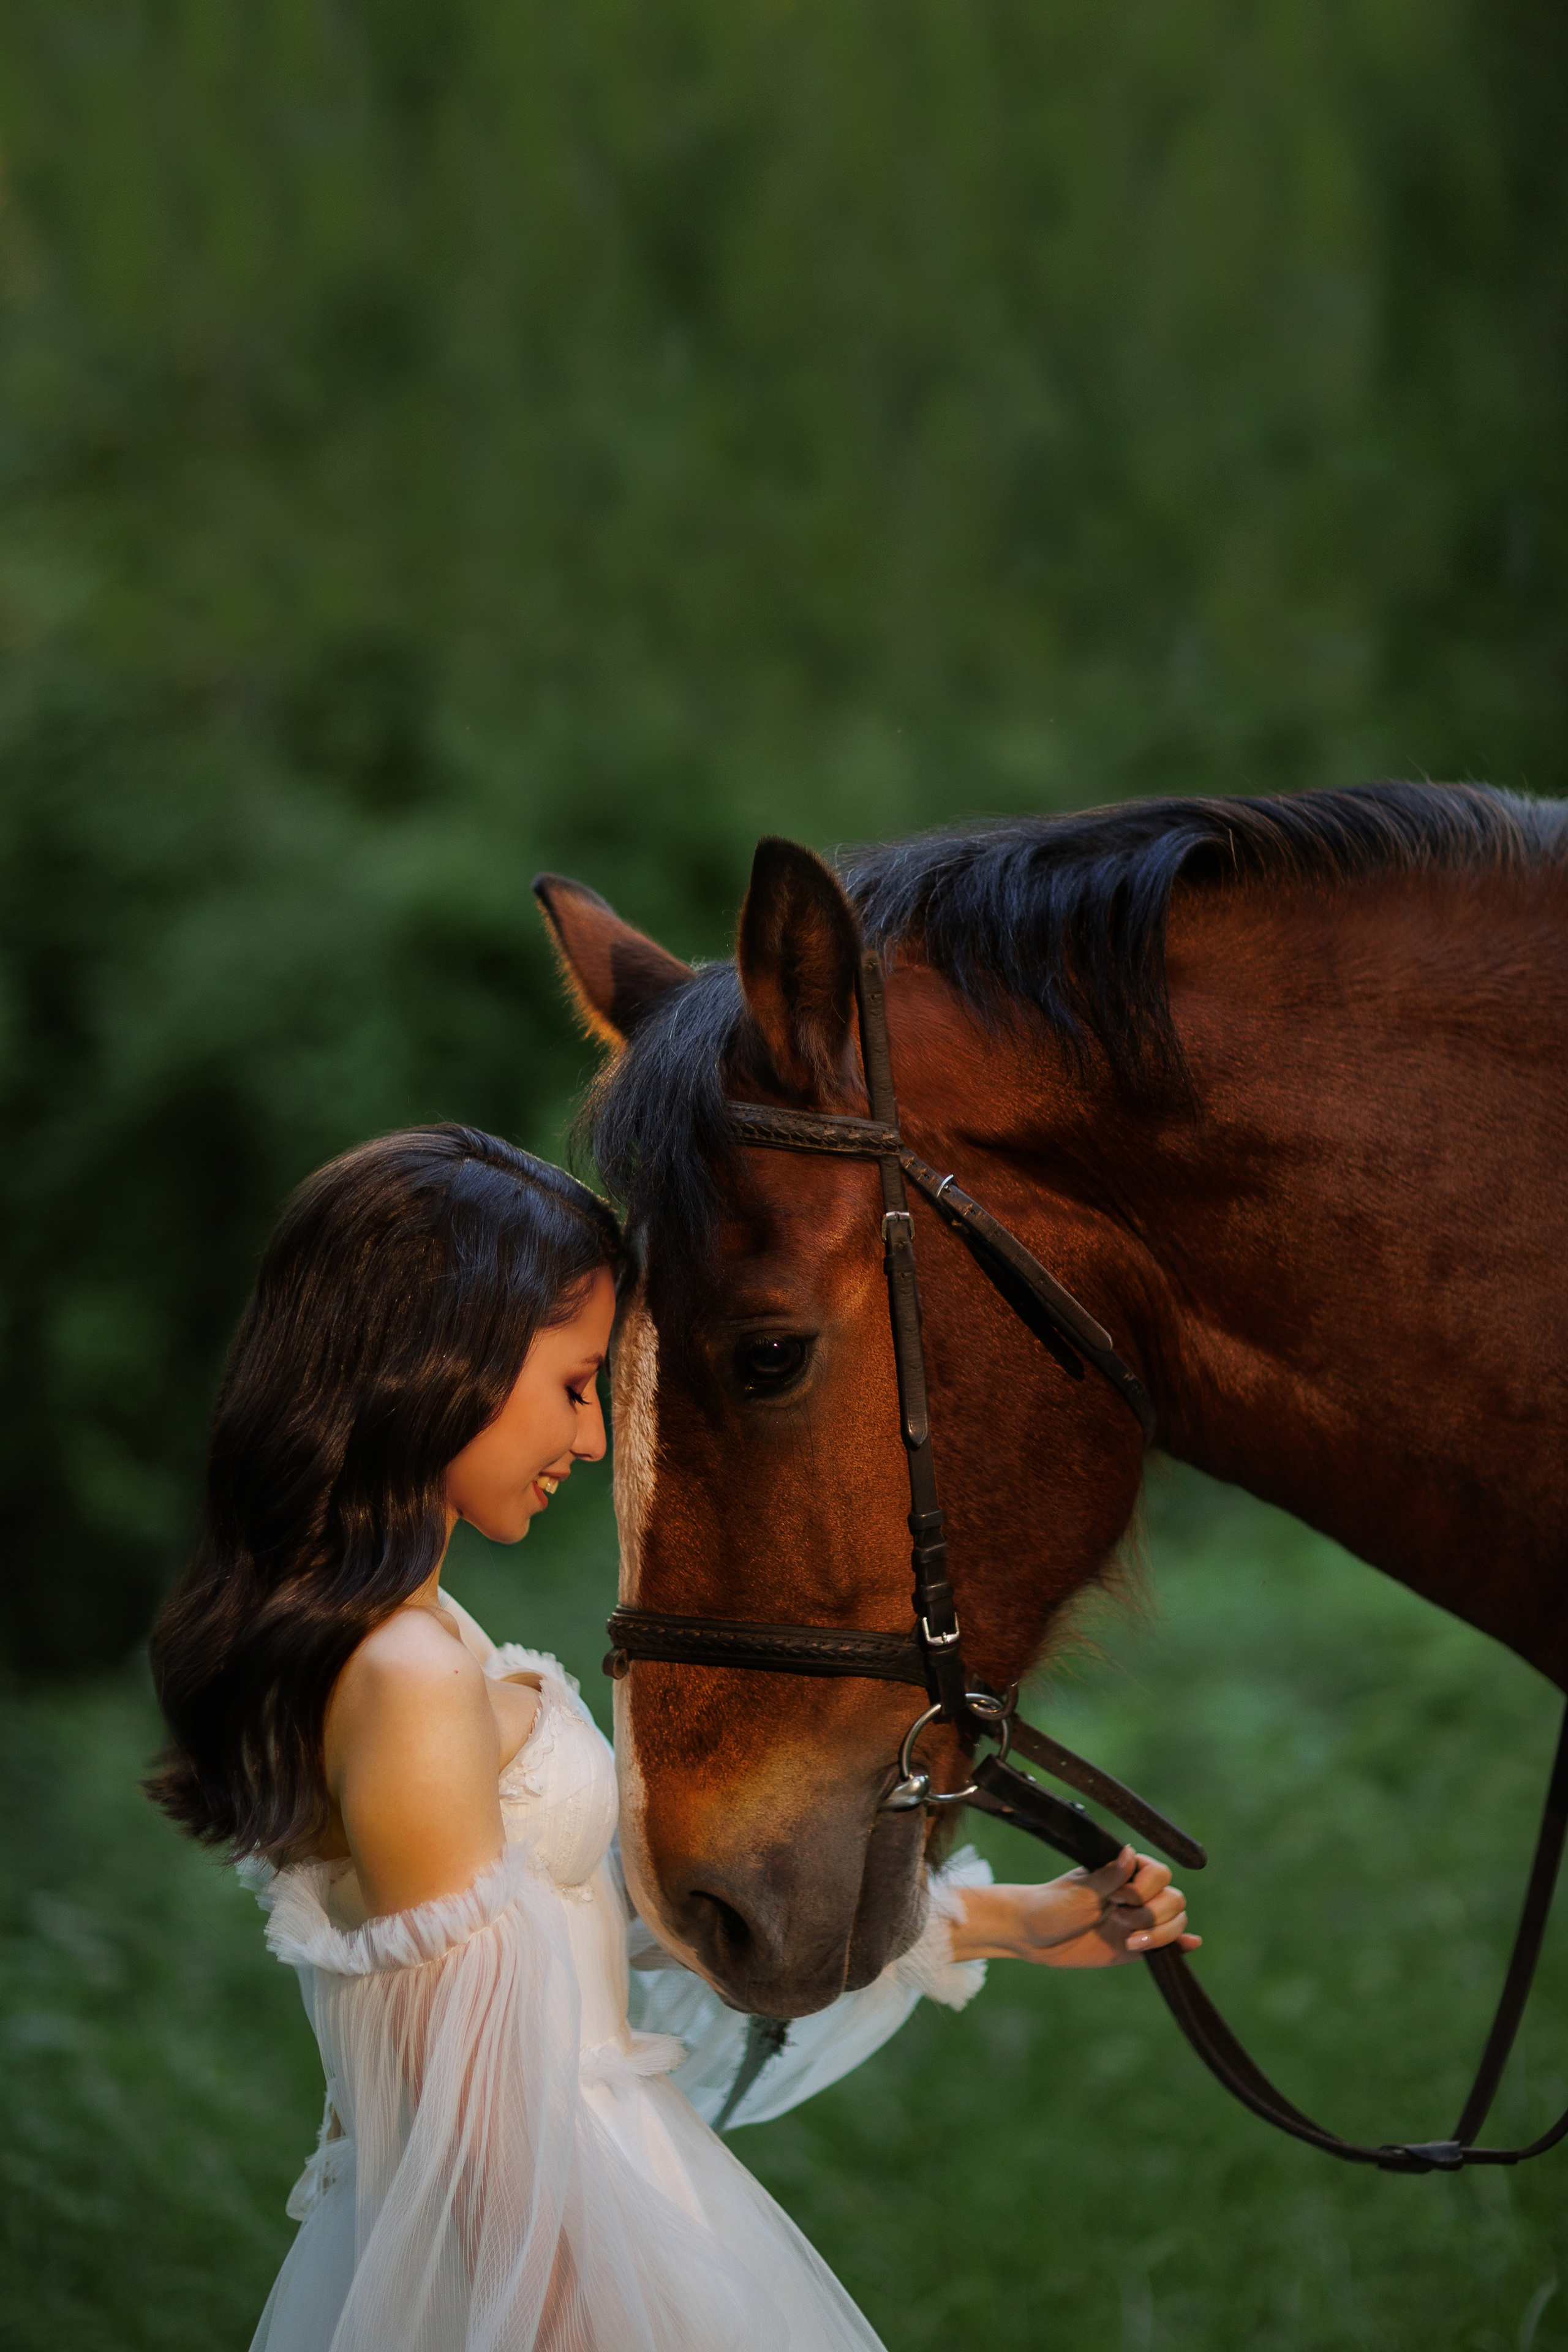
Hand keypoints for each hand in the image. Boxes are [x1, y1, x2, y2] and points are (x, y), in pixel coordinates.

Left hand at [948, 1847, 1200, 1969]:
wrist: (1033, 1936)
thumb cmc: (1051, 1906)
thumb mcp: (1079, 1892)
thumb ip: (1109, 1877)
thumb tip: (1130, 1852)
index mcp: (1124, 1873)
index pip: (1160, 1874)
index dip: (1145, 1889)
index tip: (1117, 1898)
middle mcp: (1136, 1894)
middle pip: (1174, 1899)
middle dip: (1152, 1914)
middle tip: (1119, 1920)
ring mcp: (1138, 1920)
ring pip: (1175, 1921)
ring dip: (1161, 1933)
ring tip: (1131, 1941)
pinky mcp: (1136, 1945)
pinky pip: (1168, 1944)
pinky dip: (1182, 1943)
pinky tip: (1188, 1946)